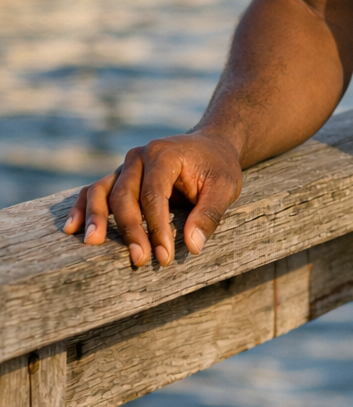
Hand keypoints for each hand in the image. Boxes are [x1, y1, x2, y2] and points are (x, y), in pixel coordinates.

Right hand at [63, 131, 242, 267]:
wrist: (210, 146)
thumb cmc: (217, 167)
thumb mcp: (225, 187)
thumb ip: (209, 214)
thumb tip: (192, 246)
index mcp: (164, 155)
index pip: (154, 195)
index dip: (156, 228)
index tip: (164, 256)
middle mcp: (139, 157)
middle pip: (125, 196)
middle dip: (131, 230)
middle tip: (139, 260)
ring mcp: (125, 166)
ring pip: (102, 192)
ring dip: (96, 218)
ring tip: (91, 243)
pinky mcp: (119, 178)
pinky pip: (95, 191)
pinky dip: (83, 208)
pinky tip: (73, 227)